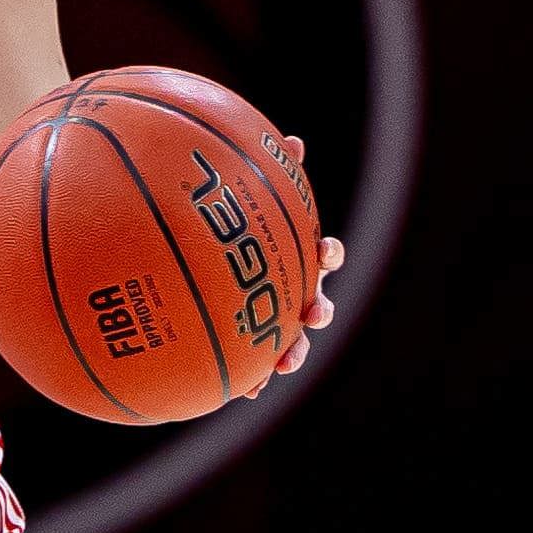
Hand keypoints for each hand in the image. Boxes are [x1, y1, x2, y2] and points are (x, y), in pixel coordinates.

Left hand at [257, 132, 345, 387]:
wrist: (204, 272)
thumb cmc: (233, 231)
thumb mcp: (248, 204)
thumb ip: (271, 175)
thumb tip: (294, 139)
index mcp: (296, 257)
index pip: (323, 254)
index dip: (328, 254)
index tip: (323, 252)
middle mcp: (295, 289)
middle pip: (318, 301)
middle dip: (319, 309)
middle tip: (313, 312)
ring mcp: (278, 319)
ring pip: (294, 340)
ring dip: (294, 352)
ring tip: (285, 364)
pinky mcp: (256, 345)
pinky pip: (257, 365)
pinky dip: (254, 378)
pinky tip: (244, 392)